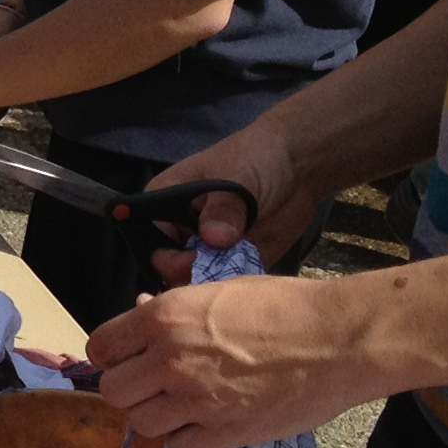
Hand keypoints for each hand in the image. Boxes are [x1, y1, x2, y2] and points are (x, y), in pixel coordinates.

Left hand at [88, 274, 364, 447]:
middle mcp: (171, 359)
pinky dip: (186, 439)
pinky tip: (204, 421)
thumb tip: (141, 308)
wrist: (335, 338)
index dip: (112, 353)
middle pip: (114, 391)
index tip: (128, 355)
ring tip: (181, 400)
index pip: (101, 347)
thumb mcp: (219, 289)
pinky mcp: (224, 433)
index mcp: (165, 315)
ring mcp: (196, 400)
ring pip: (142, 423)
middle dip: (129, 386)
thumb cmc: (282, 304)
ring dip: (156, 413)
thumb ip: (174, 305)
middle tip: (153, 381)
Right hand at [142, 117, 316, 288]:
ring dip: (213, 285)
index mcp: (167, 202)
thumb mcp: (238, 176)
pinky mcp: (234, 263)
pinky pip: (225, 285)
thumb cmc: (257, 158)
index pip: (147, 236)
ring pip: (196, 281)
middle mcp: (182, 229)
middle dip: (188, 274)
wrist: (300, 164)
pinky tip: (247, 282)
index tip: (187, 258)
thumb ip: (224, 207)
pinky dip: (234, 289)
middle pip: (168, 267)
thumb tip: (214, 239)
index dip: (161, 252)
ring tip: (234, 274)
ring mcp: (208, 249)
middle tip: (217, 266)